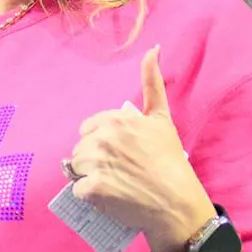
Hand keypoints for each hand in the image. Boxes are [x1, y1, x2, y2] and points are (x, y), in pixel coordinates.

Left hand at [67, 46, 213, 251]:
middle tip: (119, 171)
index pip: (88, 129)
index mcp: (116, 119)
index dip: (101, 142)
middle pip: (80, 149)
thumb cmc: (170, 160)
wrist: (176, 202)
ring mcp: (96, 164)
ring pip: (75, 169)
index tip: (120, 154)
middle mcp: (103, 138)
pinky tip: (109, 196)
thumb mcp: (162, 118)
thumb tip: (153, 49)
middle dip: (94, 160)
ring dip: (88, 178)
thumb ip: (152, 83)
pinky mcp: (92, 189)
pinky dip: (89, 197)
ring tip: (113, 184)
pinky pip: (77, 190)